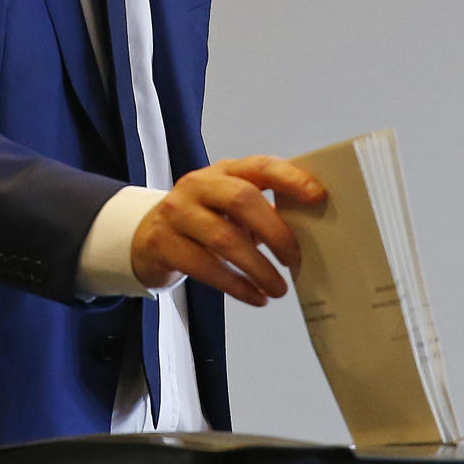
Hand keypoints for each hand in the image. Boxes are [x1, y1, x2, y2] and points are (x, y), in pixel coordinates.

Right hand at [131, 155, 324, 305]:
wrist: (145, 237)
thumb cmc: (202, 221)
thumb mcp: (229, 208)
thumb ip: (262, 210)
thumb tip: (310, 230)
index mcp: (223, 171)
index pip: (260, 166)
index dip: (290, 178)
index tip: (318, 196)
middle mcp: (198, 185)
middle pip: (242, 200)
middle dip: (275, 232)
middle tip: (296, 259)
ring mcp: (177, 213)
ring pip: (224, 238)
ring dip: (258, 267)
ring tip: (279, 289)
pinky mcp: (163, 243)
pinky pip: (205, 267)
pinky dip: (236, 285)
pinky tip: (255, 297)